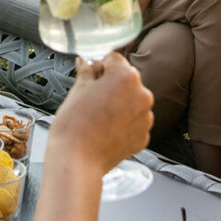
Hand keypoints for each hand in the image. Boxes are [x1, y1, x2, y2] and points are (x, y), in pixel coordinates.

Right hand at [48, 53, 152, 177]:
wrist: (77, 161)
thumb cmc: (74, 125)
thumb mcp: (77, 90)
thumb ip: (87, 72)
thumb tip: (85, 63)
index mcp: (127, 76)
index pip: (114, 59)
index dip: (100, 66)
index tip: (91, 75)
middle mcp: (143, 94)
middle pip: (126, 80)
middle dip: (111, 85)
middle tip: (91, 97)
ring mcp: (146, 117)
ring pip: (132, 101)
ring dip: (119, 104)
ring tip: (98, 116)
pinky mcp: (144, 136)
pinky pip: (134, 122)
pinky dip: (123, 123)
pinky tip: (106, 129)